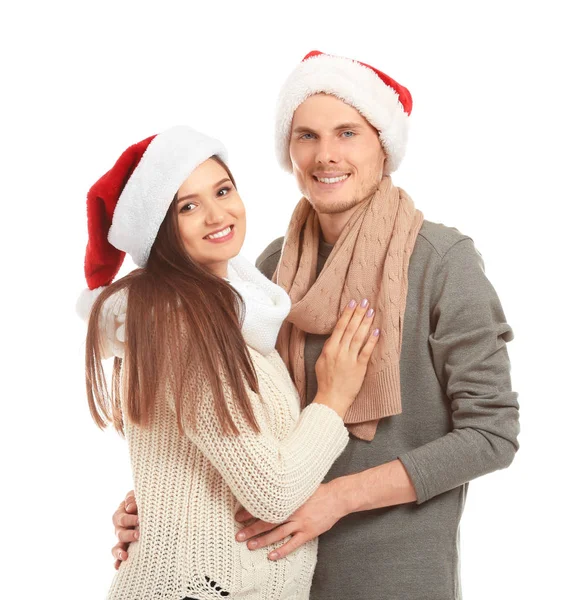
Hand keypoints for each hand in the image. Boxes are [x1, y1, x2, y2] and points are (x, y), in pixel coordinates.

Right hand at [111, 490, 138, 569]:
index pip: (122, 517)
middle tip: (138, 535)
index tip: (139, 519)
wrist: (154, 506)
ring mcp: (122, 538)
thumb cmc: (146, 499)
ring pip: (116, 547)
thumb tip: (130, 508)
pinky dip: (117, 561)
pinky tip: (119, 567)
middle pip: (120, 532)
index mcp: (122, 512)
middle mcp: (120, 527)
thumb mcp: (139, 495)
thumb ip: (133, 499)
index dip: (129, 519)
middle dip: (128, 535)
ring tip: (125, 555)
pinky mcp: (127, 547)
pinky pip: (119, 556)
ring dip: (119, 551)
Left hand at [234, 483, 343, 560]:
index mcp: (287, 499)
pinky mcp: (308, 532)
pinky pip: (293, 544)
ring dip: (263, 540)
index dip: (250, 511)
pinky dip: (282, 550)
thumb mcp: (299, 486)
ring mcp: (300, 523)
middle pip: (268, 521)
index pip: (265, 506)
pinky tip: (272, 556)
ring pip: (278, 533)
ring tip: (250, 546)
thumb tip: (270, 484)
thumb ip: (285, 489)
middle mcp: (292, 511)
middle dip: (251, 529)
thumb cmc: (317, 490)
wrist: (336, 497)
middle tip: (238, 535)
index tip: (238, 516)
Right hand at [314, 299, 379, 417]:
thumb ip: (329, 348)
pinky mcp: (359, 368)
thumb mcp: (321, 361)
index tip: (352, 303)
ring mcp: (349, 359)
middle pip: (350, 328)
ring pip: (358, 337)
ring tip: (371, 312)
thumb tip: (336, 337)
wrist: (331, 399)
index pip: (339, 327)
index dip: (347, 314)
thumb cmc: (325, 381)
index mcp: (329, 349)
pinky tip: (376, 331)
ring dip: (365, 323)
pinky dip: (371, 341)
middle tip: (365, 301)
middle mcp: (339, 351)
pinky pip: (366, 352)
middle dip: (358, 313)